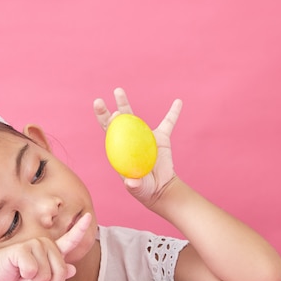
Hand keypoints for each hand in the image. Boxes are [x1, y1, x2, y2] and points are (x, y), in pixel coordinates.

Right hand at [0, 213, 91, 280]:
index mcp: (51, 249)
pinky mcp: (23, 249)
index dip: (80, 229)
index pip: (70, 239)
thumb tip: (73, 269)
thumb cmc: (19, 272)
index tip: (89, 216)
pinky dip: (24, 279)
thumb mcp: (40, 278)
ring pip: (46, 276)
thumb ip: (55, 273)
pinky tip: (17, 271)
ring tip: (24, 275)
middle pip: (61, 272)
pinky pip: (32, 273)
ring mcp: (35, 244)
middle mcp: (45, 243)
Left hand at [94, 88, 182, 207]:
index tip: (110, 115)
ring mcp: (144, 137)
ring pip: (133, 117)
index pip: (109, 133)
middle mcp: (128, 139)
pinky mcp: (161, 138)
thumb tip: (131, 183)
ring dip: (124, 103)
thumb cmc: (145, 189)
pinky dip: (173, 113)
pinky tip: (178, 102)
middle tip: (103, 98)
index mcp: (119, 150)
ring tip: (117, 90)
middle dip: (109, 109)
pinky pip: (169, 123)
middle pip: (117, 121)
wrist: (161, 189)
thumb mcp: (138, 189)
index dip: (106, 122)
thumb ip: (135, 185)